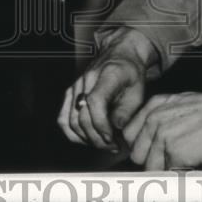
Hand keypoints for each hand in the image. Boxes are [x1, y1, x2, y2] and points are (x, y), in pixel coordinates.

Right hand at [58, 27, 157, 150]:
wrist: (120, 55)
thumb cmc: (131, 72)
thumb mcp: (139, 89)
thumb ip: (127, 111)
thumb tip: (116, 129)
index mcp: (107, 75)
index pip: (95, 102)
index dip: (101, 124)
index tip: (112, 139)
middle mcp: (87, 80)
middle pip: (81, 116)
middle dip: (97, 138)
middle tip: (113, 147)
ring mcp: (76, 86)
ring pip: (70, 120)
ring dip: (86, 139)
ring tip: (103, 144)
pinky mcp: (70, 94)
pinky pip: (63, 119)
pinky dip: (73, 134)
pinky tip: (88, 139)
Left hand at [123, 92, 201, 170]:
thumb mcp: (180, 102)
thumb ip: (161, 117)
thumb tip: (152, 138)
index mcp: (154, 106)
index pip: (129, 135)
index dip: (141, 147)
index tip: (151, 153)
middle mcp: (154, 120)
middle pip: (137, 154)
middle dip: (151, 161)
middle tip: (170, 161)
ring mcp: (163, 137)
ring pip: (150, 168)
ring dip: (165, 170)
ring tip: (182, 163)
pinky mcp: (174, 153)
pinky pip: (167, 174)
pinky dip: (178, 174)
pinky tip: (191, 165)